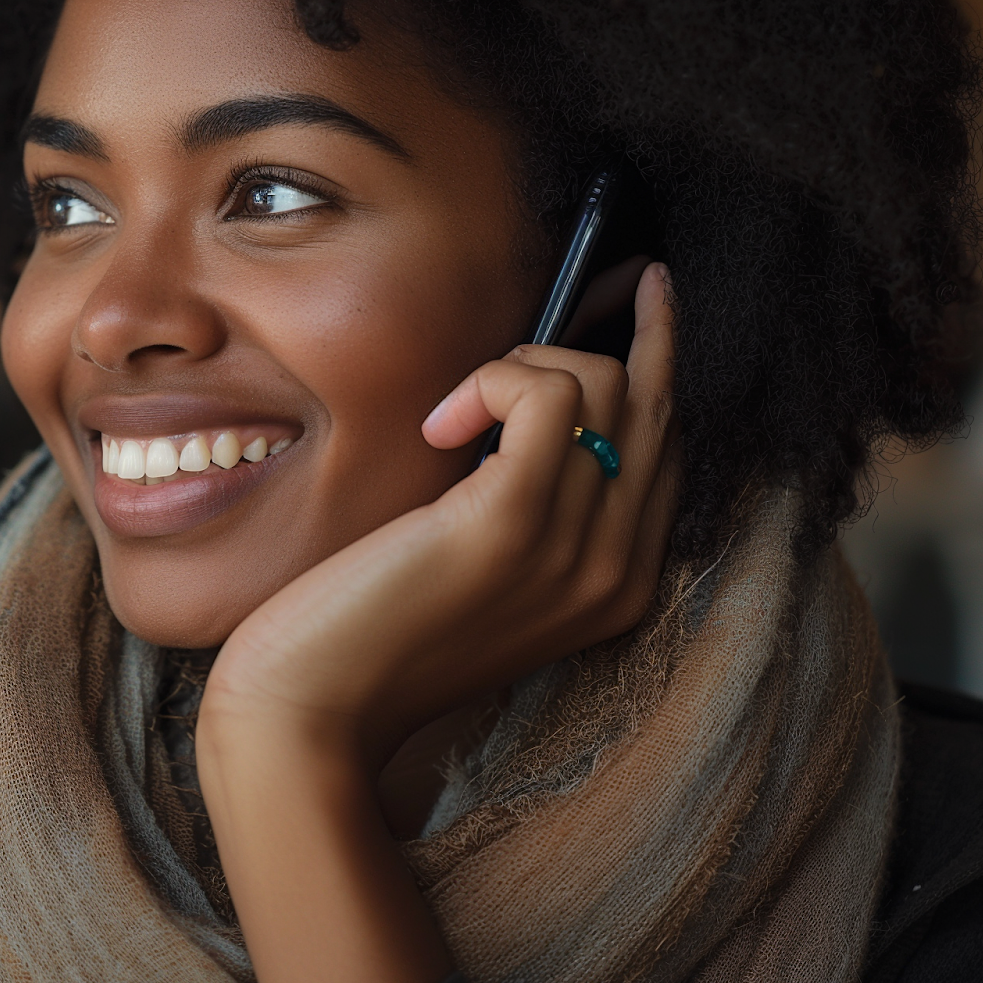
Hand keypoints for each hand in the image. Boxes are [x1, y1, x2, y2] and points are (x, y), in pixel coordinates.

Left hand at [202, 259, 679, 772]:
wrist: (315, 710)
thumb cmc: (377, 625)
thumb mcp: (478, 560)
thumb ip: (527, 497)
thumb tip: (531, 398)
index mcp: (618, 583)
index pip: (667, 446)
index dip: (662, 361)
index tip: (648, 294)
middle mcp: (617, 569)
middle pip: (653, 406)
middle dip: (634, 329)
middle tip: (617, 272)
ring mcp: (574, 550)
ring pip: (605, 385)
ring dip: (526, 365)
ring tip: (457, 414)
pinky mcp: (511, 524)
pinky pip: (548, 395)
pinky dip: (495, 380)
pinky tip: (442, 426)